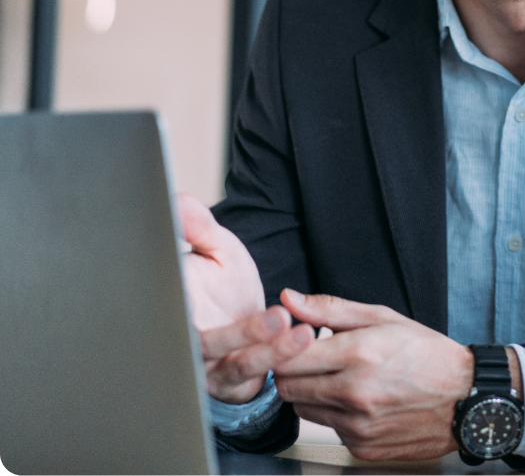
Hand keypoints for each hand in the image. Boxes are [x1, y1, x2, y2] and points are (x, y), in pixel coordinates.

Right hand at [178, 193, 313, 402]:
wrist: (245, 325)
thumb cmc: (224, 286)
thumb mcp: (216, 250)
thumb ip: (199, 228)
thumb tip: (178, 198)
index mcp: (173, 304)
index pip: (167, 302)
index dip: (178, 297)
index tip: (196, 279)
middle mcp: (182, 339)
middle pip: (195, 340)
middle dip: (232, 332)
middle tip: (272, 316)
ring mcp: (203, 364)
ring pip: (226, 359)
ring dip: (257, 344)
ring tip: (289, 324)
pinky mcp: (229, 381)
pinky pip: (248, 373)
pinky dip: (275, 356)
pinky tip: (302, 337)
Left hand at [273, 289, 473, 459]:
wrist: (466, 398)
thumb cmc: (428, 353)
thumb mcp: (382, 317)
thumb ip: (329, 309)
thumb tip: (288, 299)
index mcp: (358, 353)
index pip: (290, 356)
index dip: (285, 347)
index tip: (293, 342)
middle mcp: (354, 393)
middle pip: (288, 387)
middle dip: (293, 372)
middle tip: (313, 360)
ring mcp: (357, 425)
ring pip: (303, 411)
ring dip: (311, 394)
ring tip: (340, 379)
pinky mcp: (362, 447)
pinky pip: (329, 429)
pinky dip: (335, 415)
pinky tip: (359, 401)